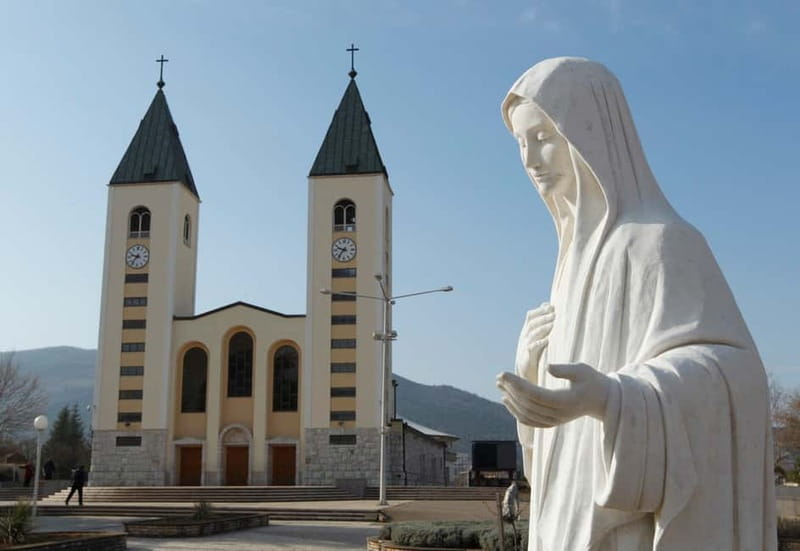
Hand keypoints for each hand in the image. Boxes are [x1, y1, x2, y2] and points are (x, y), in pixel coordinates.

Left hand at [496, 363, 610, 427]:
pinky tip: (507, 400)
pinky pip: (531, 421)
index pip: (535, 394)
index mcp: (565, 401)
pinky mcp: (553, 422)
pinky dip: (516, 412)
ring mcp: (555, 420)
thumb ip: (565, 369)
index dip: (517, 385)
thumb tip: (547, 368)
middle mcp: (559, 414)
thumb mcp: (582, 370)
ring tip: (500, 385)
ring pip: (527, 414)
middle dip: (511, 389)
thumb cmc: (592, 381)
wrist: (603, 400)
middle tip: (499, 376)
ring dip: (511, 400)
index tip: (504, 374)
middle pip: (528, 404)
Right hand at [514, 302, 554, 381]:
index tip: (551, 306)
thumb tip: (549, 307)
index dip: (540, 310)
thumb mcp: (537, 338)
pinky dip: (539, 342)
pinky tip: (548, 340)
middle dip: (543, 317)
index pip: (530, 316)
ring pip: (532, 333)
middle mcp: (524, 337)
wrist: (524, 375)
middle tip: (555, 313)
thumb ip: (542, 325)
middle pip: (532, 322)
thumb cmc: (534, 355)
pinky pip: (532, 348)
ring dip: (543, 327)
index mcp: (526, 332)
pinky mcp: (526, 358)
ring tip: (553, 324)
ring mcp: (524, 347)